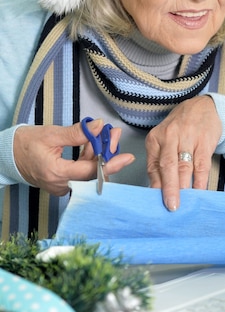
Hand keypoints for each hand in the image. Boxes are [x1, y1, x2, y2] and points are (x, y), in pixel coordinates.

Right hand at [13, 119, 134, 195]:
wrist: (8, 155)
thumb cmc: (26, 144)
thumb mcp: (52, 134)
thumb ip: (77, 133)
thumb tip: (98, 126)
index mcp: (56, 174)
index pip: (90, 172)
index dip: (110, 164)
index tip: (126, 157)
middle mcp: (61, 185)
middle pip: (93, 174)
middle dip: (107, 154)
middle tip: (114, 134)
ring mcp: (63, 186)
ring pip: (89, 173)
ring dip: (100, 154)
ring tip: (107, 133)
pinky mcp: (64, 183)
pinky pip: (83, 173)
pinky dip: (90, 158)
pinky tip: (95, 142)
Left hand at [145, 95, 221, 210]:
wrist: (203, 107)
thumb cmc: (180, 128)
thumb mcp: (164, 140)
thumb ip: (159, 163)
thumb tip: (156, 191)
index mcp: (155, 139)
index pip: (153, 167)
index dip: (155, 187)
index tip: (156, 204)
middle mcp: (170, 137)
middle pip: (167, 166)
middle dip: (169, 189)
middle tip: (171, 206)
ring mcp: (188, 138)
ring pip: (184, 166)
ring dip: (184, 187)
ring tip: (184, 203)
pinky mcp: (204, 141)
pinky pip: (201, 164)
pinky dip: (200, 180)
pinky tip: (200, 191)